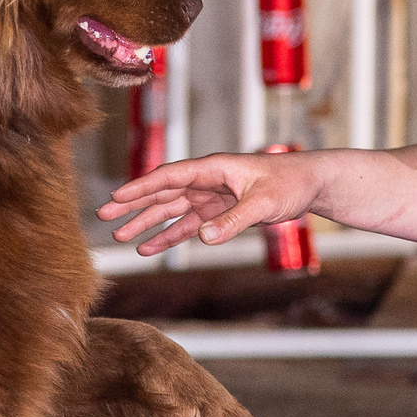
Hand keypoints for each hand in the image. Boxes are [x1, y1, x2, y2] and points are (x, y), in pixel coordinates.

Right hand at [99, 151, 317, 256]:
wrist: (311, 184)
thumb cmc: (291, 183)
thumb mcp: (264, 203)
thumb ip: (234, 220)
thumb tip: (203, 237)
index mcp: (214, 168)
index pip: (171, 177)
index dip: (142, 187)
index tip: (117, 197)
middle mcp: (208, 180)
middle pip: (163, 192)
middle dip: (134, 204)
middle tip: (104, 216)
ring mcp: (211, 196)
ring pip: (171, 210)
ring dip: (146, 223)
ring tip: (121, 237)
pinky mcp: (219, 212)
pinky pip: (188, 225)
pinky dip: (169, 236)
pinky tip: (150, 248)